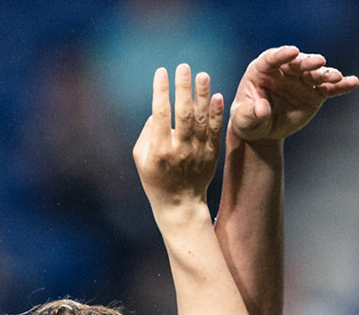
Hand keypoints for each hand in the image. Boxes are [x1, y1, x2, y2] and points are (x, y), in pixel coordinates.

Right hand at [134, 65, 222, 213]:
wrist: (180, 204)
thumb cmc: (155, 179)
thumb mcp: (141, 159)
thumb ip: (146, 134)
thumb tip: (156, 111)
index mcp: (159, 149)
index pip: (160, 114)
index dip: (160, 91)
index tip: (161, 72)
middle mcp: (180, 149)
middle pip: (183, 113)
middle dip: (183, 88)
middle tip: (183, 67)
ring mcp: (198, 151)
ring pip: (201, 118)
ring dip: (202, 95)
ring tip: (202, 75)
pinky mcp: (211, 153)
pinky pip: (215, 129)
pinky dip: (216, 113)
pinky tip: (217, 96)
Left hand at [229, 46, 358, 143]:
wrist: (262, 131)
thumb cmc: (248, 120)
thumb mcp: (243, 120)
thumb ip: (251, 114)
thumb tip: (262, 109)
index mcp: (262, 69)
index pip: (272, 58)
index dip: (283, 55)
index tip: (293, 51)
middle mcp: (285, 70)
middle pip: (297, 63)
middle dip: (308, 62)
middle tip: (319, 61)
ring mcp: (301, 81)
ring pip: (315, 74)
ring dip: (326, 73)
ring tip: (336, 77)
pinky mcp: (314, 93)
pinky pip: (329, 89)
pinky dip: (340, 86)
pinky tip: (352, 82)